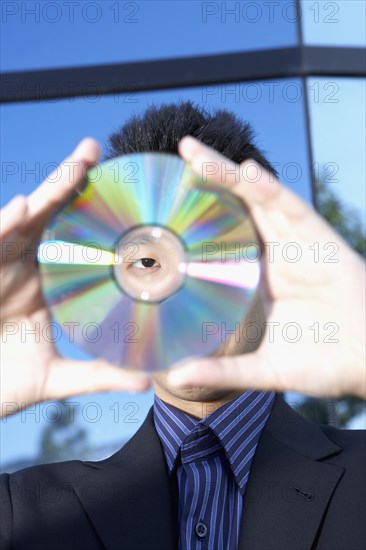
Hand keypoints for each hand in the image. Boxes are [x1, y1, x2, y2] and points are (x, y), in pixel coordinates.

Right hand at [0, 139, 149, 416]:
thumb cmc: (0, 384)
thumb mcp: (55, 377)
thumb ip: (99, 374)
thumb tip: (147, 381)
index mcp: (43, 281)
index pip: (69, 237)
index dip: (90, 211)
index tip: (125, 190)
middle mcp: (19, 265)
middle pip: (47, 215)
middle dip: (70, 181)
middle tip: (94, 150)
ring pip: (18, 221)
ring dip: (45, 194)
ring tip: (76, 167)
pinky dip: (1, 227)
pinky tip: (20, 210)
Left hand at [168, 137, 365, 399]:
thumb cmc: (323, 364)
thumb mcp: (262, 368)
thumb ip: (222, 371)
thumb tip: (176, 378)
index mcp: (256, 279)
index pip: (218, 241)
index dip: (192, 221)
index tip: (157, 208)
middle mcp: (273, 254)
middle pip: (234, 210)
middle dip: (204, 182)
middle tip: (174, 157)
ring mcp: (296, 245)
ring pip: (257, 200)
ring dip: (227, 175)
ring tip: (193, 154)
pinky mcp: (321, 243)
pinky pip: (292, 209)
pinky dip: (269, 190)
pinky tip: (245, 172)